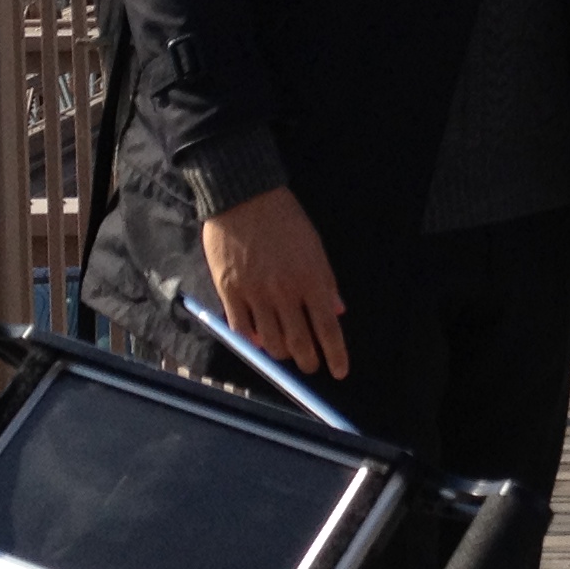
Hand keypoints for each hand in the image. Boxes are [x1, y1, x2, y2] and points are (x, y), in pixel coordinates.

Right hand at [202, 186, 349, 377]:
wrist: (243, 197)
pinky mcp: (230, 291)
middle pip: (299, 343)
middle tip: (311, 365)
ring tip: (286, 352)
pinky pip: (241, 329)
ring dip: (281, 355)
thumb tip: (337, 312)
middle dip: (309, 362)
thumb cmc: (284, 219)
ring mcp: (255, 294)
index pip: (328, 329)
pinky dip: (252, 342)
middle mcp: (284, 293)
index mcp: (311, 280)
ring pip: (270, 343)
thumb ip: (326, 282)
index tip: (340, 371)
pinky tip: (258, 342)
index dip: (336, 355)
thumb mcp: (315, 246)